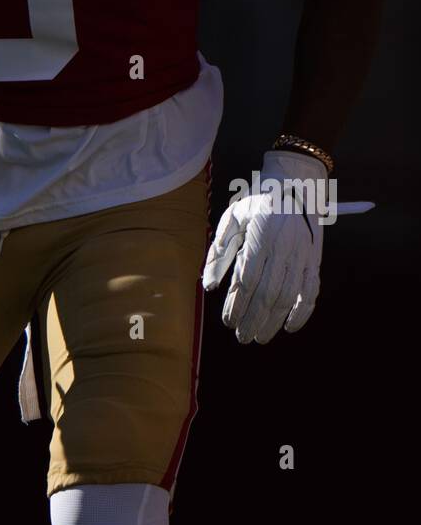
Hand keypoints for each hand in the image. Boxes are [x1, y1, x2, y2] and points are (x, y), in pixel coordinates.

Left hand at [202, 150, 368, 344]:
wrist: (295, 187)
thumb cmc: (258, 205)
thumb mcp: (232, 219)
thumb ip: (218, 252)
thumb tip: (208, 285)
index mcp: (261, 236)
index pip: (247, 279)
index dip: (237, 304)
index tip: (227, 321)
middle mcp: (284, 248)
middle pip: (268, 294)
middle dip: (253, 319)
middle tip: (241, 337)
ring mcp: (303, 256)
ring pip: (289, 297)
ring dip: (273, 321)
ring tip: (259, 337)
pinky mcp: (315, 261)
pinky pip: (312, 292)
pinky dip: (302, 313)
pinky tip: (289, 327)